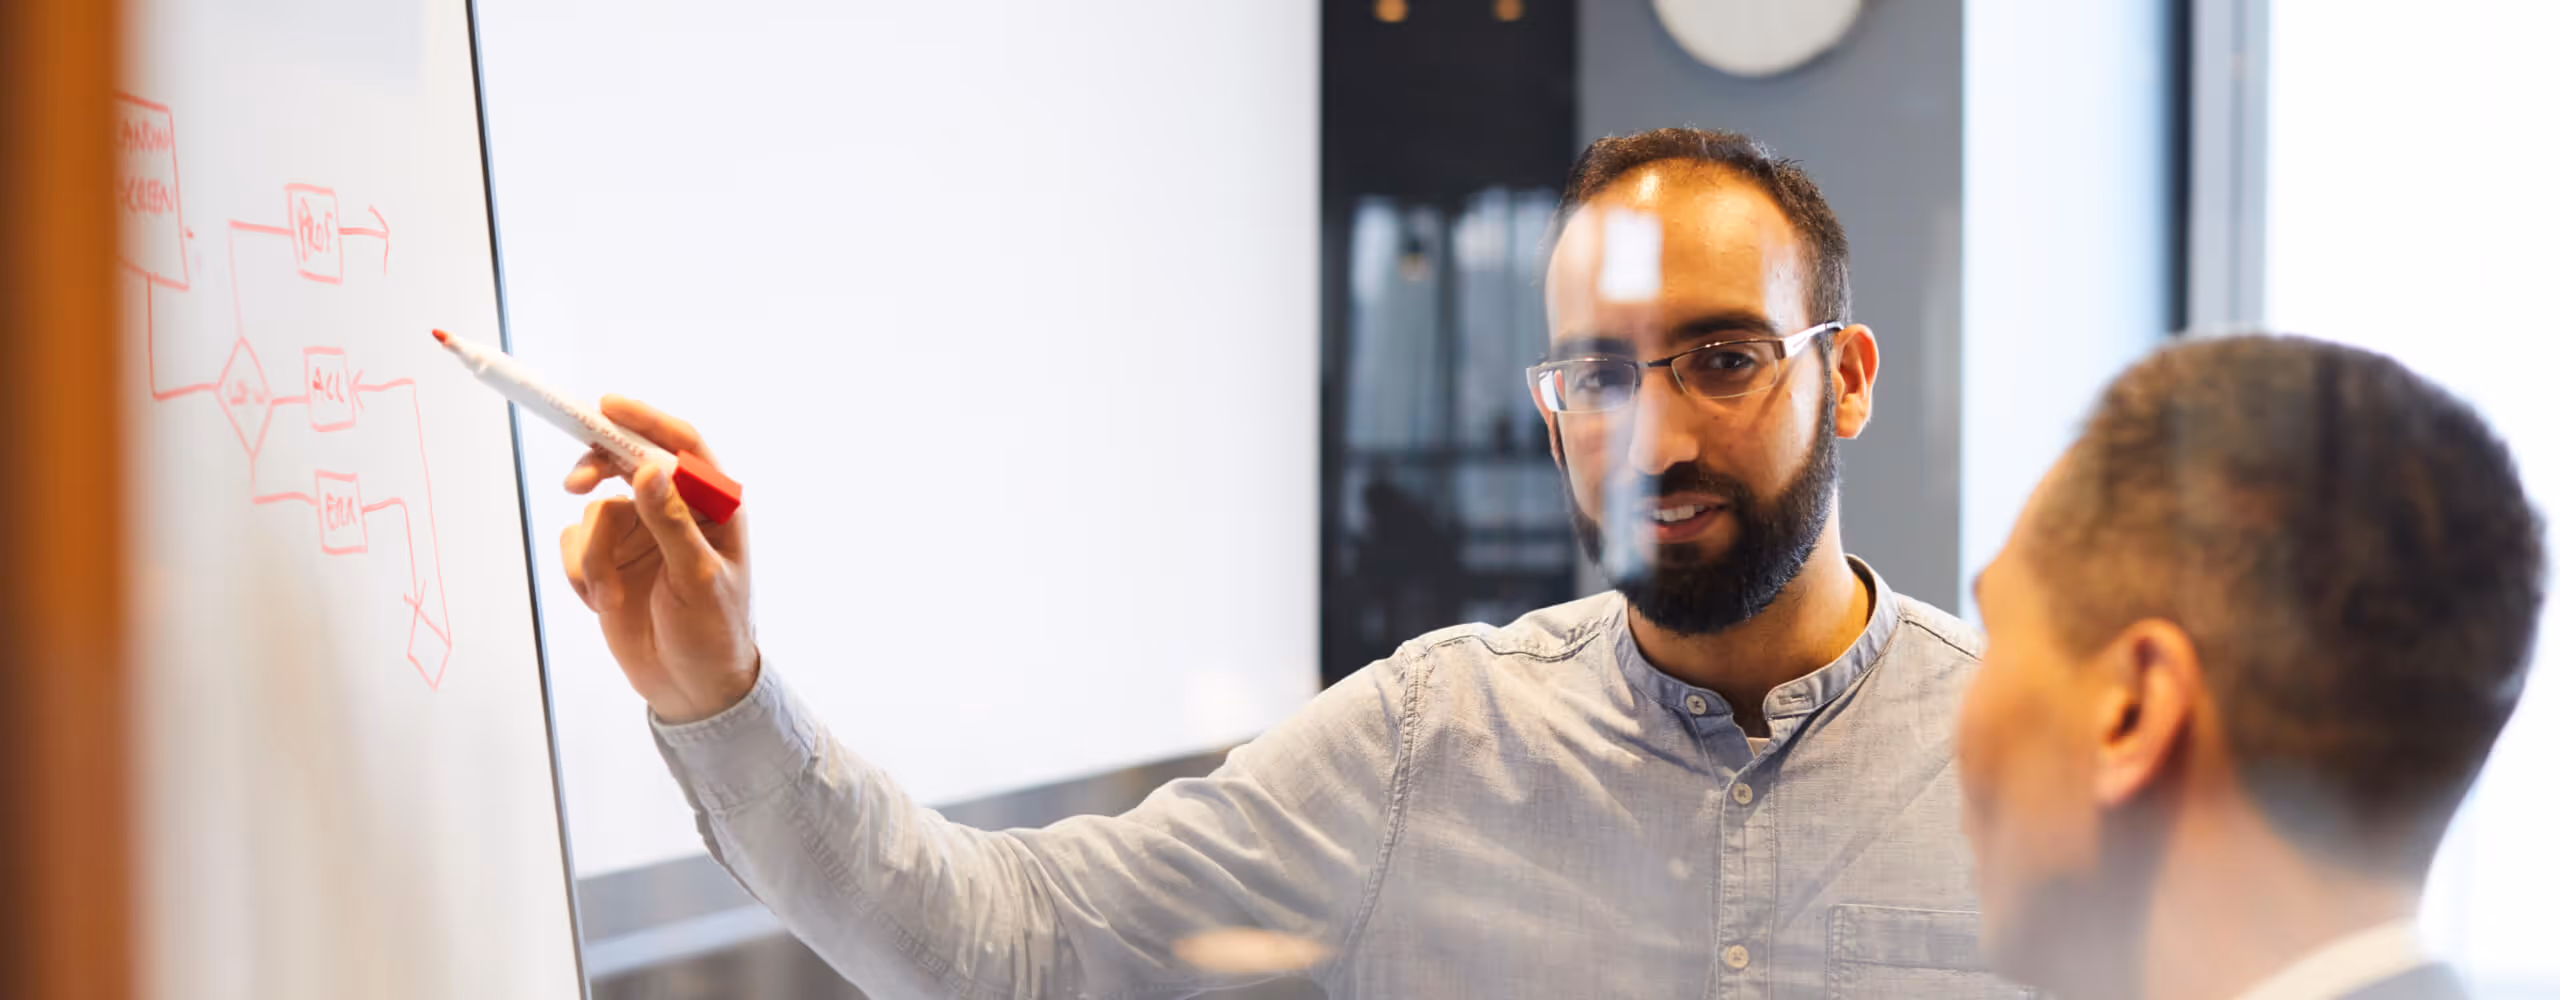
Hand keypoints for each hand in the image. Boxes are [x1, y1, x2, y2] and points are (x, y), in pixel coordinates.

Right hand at [559, 395, 757, 723]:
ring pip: (593, 512)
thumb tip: (647, 471)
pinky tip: (601, 602)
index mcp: (713, 507)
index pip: (681, 446)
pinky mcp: (609, 559)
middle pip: (625, 463)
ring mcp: (639, 535)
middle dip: (596, 469)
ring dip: (593, 555)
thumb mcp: (697, 578)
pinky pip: (575, 543)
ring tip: (610, 596)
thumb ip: (671, 522)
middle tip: (574, 482)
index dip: (644, 420)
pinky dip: (580, 572)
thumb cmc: (713, 633)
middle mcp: (674, 512)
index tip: (607, 406)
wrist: (690, 688)